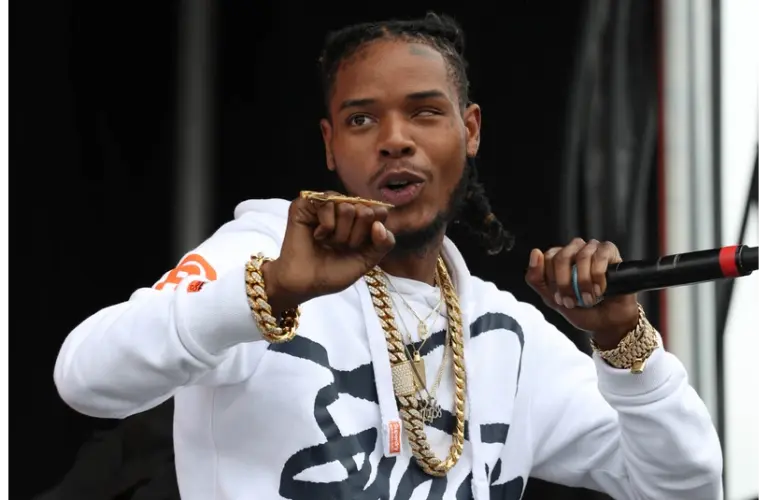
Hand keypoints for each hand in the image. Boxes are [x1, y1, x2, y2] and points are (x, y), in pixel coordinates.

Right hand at [262, 192, 395, 310]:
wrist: (306, 283)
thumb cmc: (333, 273)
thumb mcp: (367, 261)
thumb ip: (384, 243)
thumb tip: (379, 224)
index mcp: (360, 220)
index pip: (380, 212)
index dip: (373, 232)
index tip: (359, 248)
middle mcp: (344, 209)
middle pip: (365, 210)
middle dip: (355, 236)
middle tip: (340, 247)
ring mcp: (325, 205)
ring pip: (347, 206)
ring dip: (339, 233)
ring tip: (328, 243)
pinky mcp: (306, 203)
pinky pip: (327, 203)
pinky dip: (326, 225)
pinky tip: (317, 236)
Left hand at [525, 238, 638, 347]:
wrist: (609, 322)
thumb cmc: (583, 310)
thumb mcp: (553, 299)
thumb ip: (536, 279)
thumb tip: (535, 252)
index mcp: (557, 259)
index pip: (547, 258)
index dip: (553, 281)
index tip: (561, 299)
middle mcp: (574, 250)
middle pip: (561, 257)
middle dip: (566, 284)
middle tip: (573, 302)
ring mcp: (592, 248)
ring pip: (581, 256)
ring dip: (584, 283)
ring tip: (589, 299)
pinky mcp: (610, 251)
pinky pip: (600, 256)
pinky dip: (599, 276)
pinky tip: (601, 289)